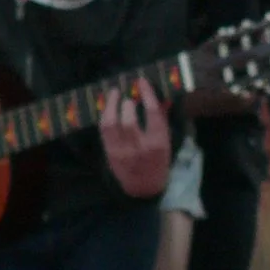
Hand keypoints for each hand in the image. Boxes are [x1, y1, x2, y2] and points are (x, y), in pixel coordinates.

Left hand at [101, 79, 170, 197]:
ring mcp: (122, 151)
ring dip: (111, 104)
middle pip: (129, 120)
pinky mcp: (109, 153)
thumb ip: (163, 118)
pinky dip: (105, 115)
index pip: (153, 114)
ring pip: (112, 124)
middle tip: (128, 94)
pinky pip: (104, 130)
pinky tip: (108, 106)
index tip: (142, 81)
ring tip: (114, 93)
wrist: (143, 188)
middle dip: (127, 103)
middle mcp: (139, 147)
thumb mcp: (166, 142)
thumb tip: (163, 96)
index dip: (147, 95)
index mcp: (158, 143)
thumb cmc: (158, 162)